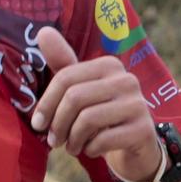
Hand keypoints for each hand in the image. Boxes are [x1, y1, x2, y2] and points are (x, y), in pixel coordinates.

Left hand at [30, 25, 162, 181]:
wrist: (135, 146)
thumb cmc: (101, 116)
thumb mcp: (81, 90)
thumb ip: (63, 64)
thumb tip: (43, 31)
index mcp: (108, 66)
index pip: (66, 78)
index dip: (46, 103)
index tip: (38, 124)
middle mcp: (126, 79)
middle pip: (75, 98)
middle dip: (58, 124)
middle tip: (54, 141)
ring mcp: (137, 104)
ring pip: (88, 119)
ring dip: (73, 139)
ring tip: (71, 147)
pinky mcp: (143, 129)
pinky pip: (103, 139)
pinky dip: (90, 149)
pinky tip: (91, 150)